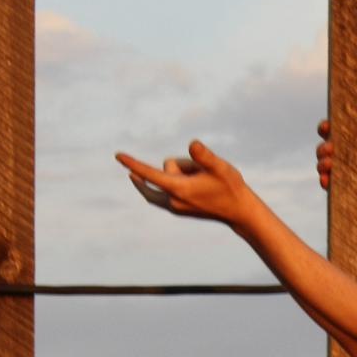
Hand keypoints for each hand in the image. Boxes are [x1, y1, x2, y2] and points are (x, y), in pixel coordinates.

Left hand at [115, 140, 252, 226]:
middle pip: (166, 169)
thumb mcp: (220, 167)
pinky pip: (160, 192)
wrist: (239, 212)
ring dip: (182, 174)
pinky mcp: (176, 210)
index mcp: (180, 190)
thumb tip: (192, 144)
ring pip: (166, 178)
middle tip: (204, 175)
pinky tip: (163, 180)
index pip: (150, 174)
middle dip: (182, 165)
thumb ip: (204, 156)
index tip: (118, 156)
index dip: (133, 164)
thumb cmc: (231, 187)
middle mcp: (173, 201)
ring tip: (203, 182)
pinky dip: (166, 183)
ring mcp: (173, 207)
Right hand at [315, 117, 356, 217]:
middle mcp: (351, 155)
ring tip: (329, 163)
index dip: (326, 127)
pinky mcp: (351, 190)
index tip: (327, 126)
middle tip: (331, 149)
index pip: (335, 131)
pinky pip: (332, 186)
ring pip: (325, 166)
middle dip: (323, 147)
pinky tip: (326, 180)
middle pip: (326, 148)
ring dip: (321, 163)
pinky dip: (325, 182)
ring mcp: (349, 172)